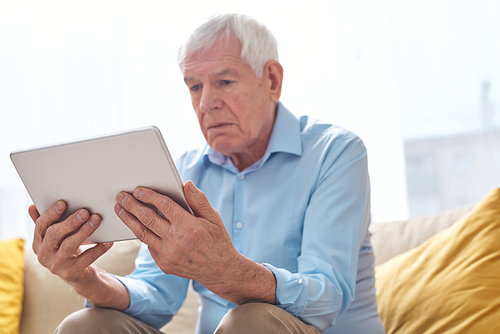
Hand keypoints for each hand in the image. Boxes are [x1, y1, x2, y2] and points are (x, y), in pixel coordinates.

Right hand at [30, 201, 111, 284]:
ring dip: (84, 231)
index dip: (51, 214)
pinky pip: (86, 259)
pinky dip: (98, 249)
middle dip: (70, 222)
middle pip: (54, 234)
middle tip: (85, 212)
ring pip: (70, 245)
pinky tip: (107, 241)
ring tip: (96, 220)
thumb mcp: (55, 238)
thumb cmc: (66, 249)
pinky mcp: (71, 273)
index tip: (63, 203)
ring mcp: (57, 265)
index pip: (41, 226)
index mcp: (38, 243)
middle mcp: (44, 255)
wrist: (78, 275)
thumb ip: (45, 223)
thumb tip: (32, 206)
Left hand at [114, 181, 275, 304]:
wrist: (219, 270)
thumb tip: (186, 184)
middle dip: (132, 205)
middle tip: (121, 197)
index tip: (138, 190)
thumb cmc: (217, 240)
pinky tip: (136, 225)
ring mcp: (168, 254)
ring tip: (120, 209)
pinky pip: (149, 246)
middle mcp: (177, 240)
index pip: (164, 205)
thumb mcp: (213, 218)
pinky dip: (142, 234)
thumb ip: (199, 200)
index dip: (149, 196)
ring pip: (142, 233)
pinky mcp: (164, 264)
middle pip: (147, 218)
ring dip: (129, 220)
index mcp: (189, 226)